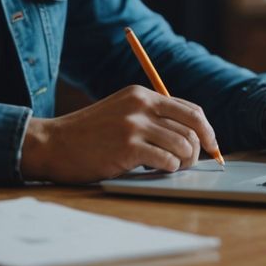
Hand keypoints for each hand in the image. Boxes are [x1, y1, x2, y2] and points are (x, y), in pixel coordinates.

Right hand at [20, 85, 219, 182]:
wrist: (54, 144)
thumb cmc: (89, 135)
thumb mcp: (121, 113)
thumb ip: (150, 117)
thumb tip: (190, 135)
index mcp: (141, 94)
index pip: (189, 109)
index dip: (206, 130)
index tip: (211, 146)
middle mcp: (140, 105)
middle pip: (192, 126)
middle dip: (198, 149)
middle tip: (189, 163)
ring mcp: (134, 125)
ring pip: (183, 145)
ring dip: (183, 162)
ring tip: (170, 168)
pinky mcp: (128, 147)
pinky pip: (167, 161)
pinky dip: (168, 170)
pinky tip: (155, 171)